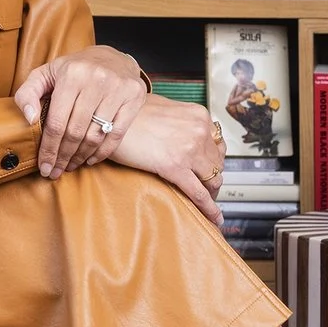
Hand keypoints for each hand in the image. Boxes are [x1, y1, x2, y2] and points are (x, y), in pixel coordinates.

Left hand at [15, 46, 146, 178]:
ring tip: (70, 165)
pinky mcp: (134, 97)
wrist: (112, 57)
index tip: (44, 167)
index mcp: (71, 74)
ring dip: (80, 157)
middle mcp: (96, 80)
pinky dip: (102, 152)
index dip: (49, 148)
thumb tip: (29, 119)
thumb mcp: (45, 74)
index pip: (57, 121)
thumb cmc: (74, 70)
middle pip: (75, 131)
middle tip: (55, 171)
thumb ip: (27, 94)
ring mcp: (118, 88)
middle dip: (63, 157)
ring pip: (95, 136)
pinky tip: (90, 159)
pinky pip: (117, 134)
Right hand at [108, 97, 225, 225]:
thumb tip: (182, 132)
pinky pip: (199, 193)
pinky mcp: (174, 167)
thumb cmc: (130, 113)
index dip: (214, 160)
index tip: (210, 169)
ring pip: (213, 179)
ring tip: (207, 202)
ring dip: (211, 192)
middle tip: (207, 188)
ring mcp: (189, 149)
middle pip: (217, 163)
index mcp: (199, 115)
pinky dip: (210, 208)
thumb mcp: (163, 107)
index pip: (218, 144)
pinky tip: (216, 219)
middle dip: (212, 177)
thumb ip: (180, 120)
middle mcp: (199, 130)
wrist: (109, 118)